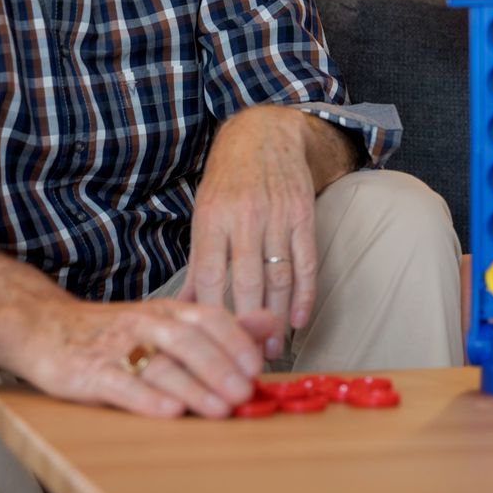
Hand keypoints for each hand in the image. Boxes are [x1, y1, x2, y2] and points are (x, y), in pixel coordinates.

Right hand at [25, 296, 277, 418]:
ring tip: (219, 407)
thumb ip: (218, 327)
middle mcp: (144, 324)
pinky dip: (146, 399)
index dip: (236, 341)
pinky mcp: (89, 372)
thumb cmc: (115, 332)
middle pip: (188, 340)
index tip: (257, 365)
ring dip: (193, 387)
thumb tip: (270, 324)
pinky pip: (121, 385)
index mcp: (166, 311)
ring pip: (159, 364)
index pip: (208, 318)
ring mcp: (116, 347)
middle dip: (219, 367)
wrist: (45, 327)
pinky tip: (169, 412)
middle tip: (244, 391)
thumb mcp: (165, 322)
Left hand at [181, 106, 319, 359]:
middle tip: (250, 359)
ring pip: (280, 276)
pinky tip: (301, 320)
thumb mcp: (203, 213)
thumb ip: (199, 261)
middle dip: (249, 324)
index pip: (213, 276)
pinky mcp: (304, 214)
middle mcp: (245, 216)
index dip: (215, 315)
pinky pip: (307, 261)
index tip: (215, 347)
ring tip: (275, 347)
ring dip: (279, 317)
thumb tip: (185, 307)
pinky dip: (305, 294)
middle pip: (248, 281)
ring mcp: (277, 214)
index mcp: (212, 218)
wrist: (264, 134)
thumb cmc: (227, 180)